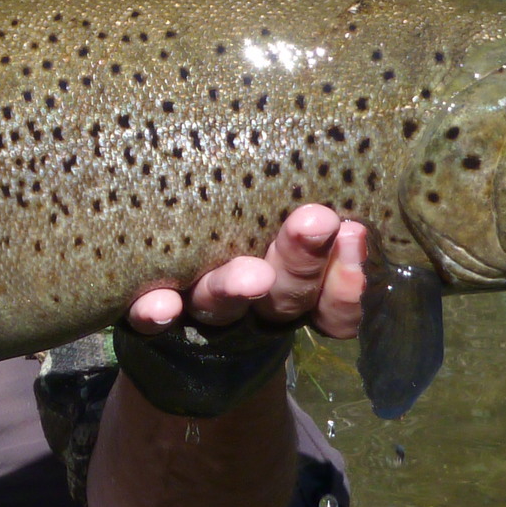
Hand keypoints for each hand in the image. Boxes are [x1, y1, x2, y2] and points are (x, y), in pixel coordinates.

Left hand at [126, 204, 368, 339]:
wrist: (152, 272)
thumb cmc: (232, 214)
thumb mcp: (277, 205)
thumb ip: (308, 210)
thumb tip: (340, 185)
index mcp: (290, 282)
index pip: (331, 301)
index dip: (346, 285)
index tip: (355, 234)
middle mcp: (251, 302)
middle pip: (284, 294)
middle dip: (301, 260)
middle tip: (316, 222)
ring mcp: (201, 307)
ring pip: (222, 304)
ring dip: (235, 288)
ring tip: (251, 277)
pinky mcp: (150, 312)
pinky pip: (151, 321)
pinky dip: (157, 314)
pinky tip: (160, 305)